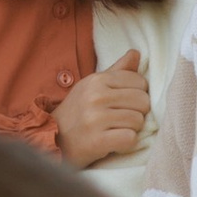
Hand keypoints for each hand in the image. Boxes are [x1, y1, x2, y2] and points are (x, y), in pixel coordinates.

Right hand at [54, 49, 152, 168]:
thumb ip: (117, 70)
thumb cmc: (78, 112)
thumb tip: (136, 52)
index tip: (124, 104)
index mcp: (97, 80)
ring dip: (132, 129)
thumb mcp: (93, 86)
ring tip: (116, 130)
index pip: (139, 81)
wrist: (53, 140)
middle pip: (142, 101)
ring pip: (138, 121)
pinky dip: (126, 144)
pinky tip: (115, 143)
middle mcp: (95, 96)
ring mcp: (95, 119)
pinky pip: (130, 139)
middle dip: (138, 113)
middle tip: (122, 120)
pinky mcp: (96, 141)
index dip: (138, 94)